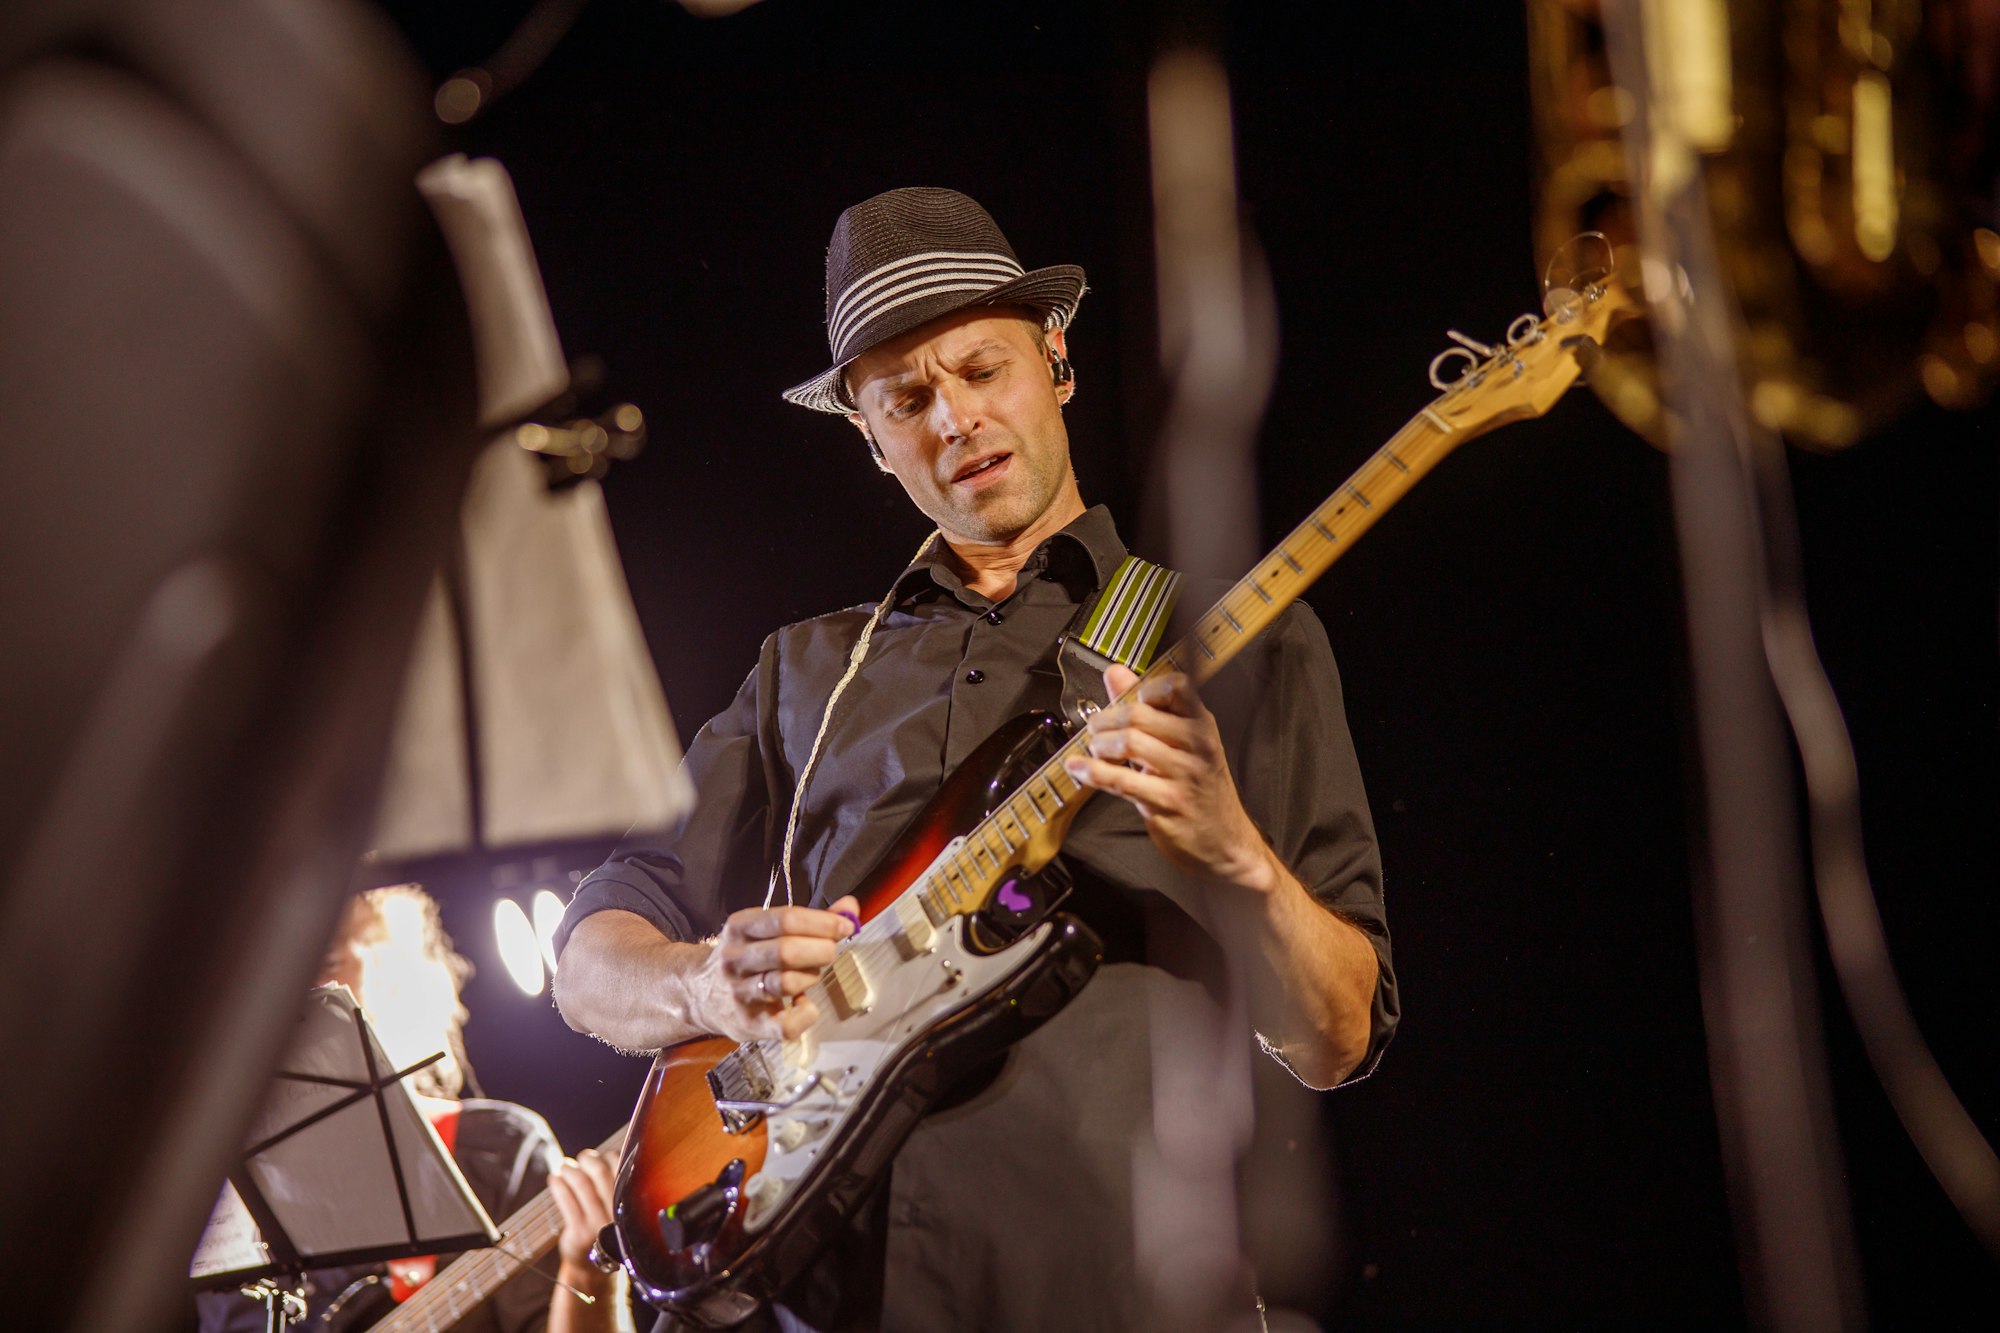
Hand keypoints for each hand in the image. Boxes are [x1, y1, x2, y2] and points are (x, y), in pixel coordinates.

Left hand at [550, 1148, 616, 1281]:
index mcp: (632, 1205)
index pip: (622, 1169)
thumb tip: (605, 1152)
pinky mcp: (579, 1233)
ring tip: (565, 1167)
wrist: (593, 1269)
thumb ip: (615, 1185)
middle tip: (583, 1158)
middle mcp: (618, 1214)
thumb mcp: (619, 1210)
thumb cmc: (606, 1230)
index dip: (609, 1157)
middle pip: (600, 1172)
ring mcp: (598, 1224)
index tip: (601, 1157)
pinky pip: (566, 1200)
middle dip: (588, 1159)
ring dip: (570, 1169)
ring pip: (581, 1184)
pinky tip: (554, 1179)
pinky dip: (558, 1185)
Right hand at [692, 896, 858, 1040]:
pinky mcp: (747, 1024)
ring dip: (811, 977)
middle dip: (821, 950)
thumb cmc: (746, 958)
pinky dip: (806, 1014)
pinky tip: (804, 1004)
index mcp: (740, 927)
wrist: (700, 994)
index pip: (785, 919)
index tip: (843, 926)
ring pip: (787, 983)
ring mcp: (738, 993)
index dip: (822, 922)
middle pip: (786, 951)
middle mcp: (735, 959)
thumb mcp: (767, 930)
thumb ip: (811, 919)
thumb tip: (849, 908)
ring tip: (809, 975)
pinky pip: (785, 1025)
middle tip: (829, 951)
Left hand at [1065, 666, 1277, 891]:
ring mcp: (1185, 774)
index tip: (1127, 701)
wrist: (1223, 841)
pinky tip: (1079, 768)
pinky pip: (1122, 781)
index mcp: (1202, 723)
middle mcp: (1198, 744)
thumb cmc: (1198, 788)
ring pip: (1129, 744)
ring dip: (1100, 746)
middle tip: (1095, 729)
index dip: (1144, 688)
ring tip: (1094, 750)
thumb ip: (1145, 707)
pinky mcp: (1168, 803)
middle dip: (1106, 720)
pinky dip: (1093, 772)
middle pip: (1140, 715)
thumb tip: (1115, 673)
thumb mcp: (1179, 743)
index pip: (1176, 686)